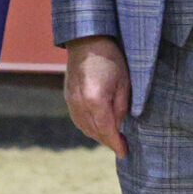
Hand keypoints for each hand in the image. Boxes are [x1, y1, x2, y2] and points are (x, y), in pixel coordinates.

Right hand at [63, 35, 129, 156]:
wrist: (87, 40)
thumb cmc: (110, 58)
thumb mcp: (124, 83)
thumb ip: (121, 107)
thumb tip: (118, 124)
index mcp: (95, 101)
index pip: (107, 131)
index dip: (116, 144)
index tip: (124, 153)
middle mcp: (79, 104)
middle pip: (94, 132)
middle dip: (108, 141)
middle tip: (122, 146)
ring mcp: (71, 101)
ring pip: (84, 128)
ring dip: (98, 135)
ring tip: (111, 137)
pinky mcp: (67, 96)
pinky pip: (77, 119)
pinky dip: (88, 126)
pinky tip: (97, 126)